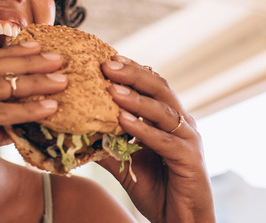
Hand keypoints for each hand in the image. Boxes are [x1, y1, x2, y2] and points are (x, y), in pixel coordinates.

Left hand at [98, 56, 215, 222]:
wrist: (181, 222)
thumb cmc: (157, 190)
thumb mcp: (126, 163)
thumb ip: (107, 144)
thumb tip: (75, 130)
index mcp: (169, 119)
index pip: (152, 85)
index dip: (131, 70)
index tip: (106, 58)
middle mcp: (182, 123)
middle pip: (160, 88)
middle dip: (133, 74)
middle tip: (107, 64)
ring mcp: (189, 140)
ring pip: (163, 111)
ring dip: (136, 98)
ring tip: (112, 89)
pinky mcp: (190, 159)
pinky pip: (165, 140)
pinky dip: (144, 129)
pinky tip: (124, 120)